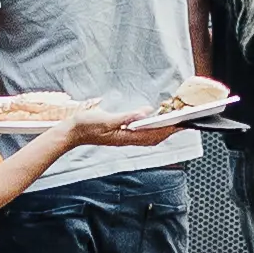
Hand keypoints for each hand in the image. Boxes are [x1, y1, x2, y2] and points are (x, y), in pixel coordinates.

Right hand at [81, 97, 199, 148]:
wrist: (71, 132)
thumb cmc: (86, 125)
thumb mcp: (106, 118)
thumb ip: (126, 116)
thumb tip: (145, 113)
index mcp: (125, 137)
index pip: (152, 135)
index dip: (167, 130)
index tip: (180, 124)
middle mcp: (127, 139)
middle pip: (153, 137)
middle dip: (168, 130)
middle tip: (182, 121)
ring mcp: (124, 138)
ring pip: (148, 137)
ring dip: (161, 129)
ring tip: (173, 121)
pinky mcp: (120, 134)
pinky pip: (140, 134)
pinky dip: (151, 128)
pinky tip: (154, 121)